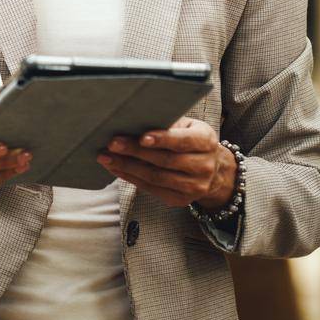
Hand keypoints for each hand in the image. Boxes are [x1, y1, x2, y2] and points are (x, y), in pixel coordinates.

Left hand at [97, 117, 236, 209]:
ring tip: (107, 157)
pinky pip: (152, 189)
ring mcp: (194, 186)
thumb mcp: (186, 126)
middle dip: (135, 151)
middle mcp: (204, 166)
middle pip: (165, 160)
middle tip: (112, 144)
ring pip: (156, 177)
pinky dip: (131, 178)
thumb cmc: (190, 140)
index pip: (183, 141)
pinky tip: (116, 168)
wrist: (213, 169)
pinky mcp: (182, 200)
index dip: (162, 139)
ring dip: (127, 167)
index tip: (142, 137)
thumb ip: (166, 124)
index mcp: (206, 141)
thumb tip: (132, 119)